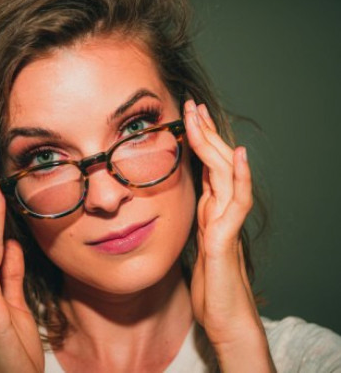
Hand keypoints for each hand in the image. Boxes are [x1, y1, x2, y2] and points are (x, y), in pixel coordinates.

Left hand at [184, 100, 274, 371]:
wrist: (225, 319)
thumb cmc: (210, 284)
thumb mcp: (194, 244)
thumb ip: (195, 221)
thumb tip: (186, 202)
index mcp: (210, 209)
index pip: (205, 166)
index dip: (199, 140)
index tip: (187, 116)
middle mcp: (221, 210)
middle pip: (215, 162)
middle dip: (204, 132)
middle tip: (192, 105)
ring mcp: (226, 222)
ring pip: (225, 174)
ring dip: (214, 144)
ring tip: (203, 117)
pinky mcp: (226, 239)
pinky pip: (236, 203)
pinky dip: (238, 178)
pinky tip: (238, 157)